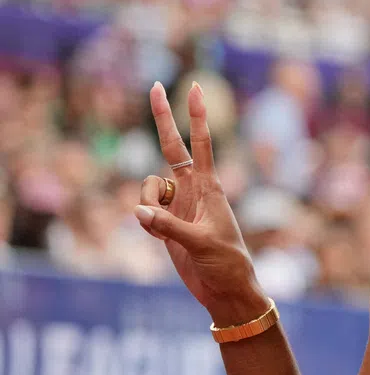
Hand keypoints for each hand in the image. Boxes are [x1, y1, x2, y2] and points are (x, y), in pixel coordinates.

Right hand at [136, 81, 267, 324]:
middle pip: (171, 147)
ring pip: (148, 187)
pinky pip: (144, 211)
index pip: (200, 143)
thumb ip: (167, 227)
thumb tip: (137, 211)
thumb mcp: (200, 244)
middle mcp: (193, 190)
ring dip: (146, 203)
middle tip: (156, 85)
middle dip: (162, 118)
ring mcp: (178, 205)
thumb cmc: (225, 264)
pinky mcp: (166, 223)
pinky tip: (158, 239)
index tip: (194, 87)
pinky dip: (145, 221)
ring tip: (162, 228)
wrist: (225, 290)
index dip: (195, 116)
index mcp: (210, 187)